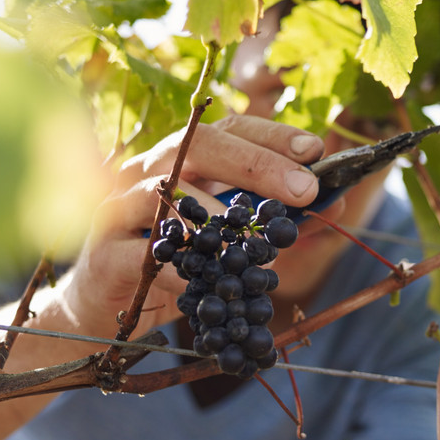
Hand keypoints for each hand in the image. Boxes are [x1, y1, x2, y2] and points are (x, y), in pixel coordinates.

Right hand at [62, 114, 324, 336]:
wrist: (104, 308)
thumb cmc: (172, 264)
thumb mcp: (226, 239)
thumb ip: (273, 220)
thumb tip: (335, 206)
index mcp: (179, 160)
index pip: (228, 131)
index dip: (272, 135)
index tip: (315, 150)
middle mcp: (145, 172)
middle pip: (199, 147)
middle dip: (257, 164)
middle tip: (304, 190)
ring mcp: (118, 210)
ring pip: (164, 195)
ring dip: (218, 213)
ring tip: (256, 235)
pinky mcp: (104, 254)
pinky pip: (146, 254)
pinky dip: (181, 264)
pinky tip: (209, 274)